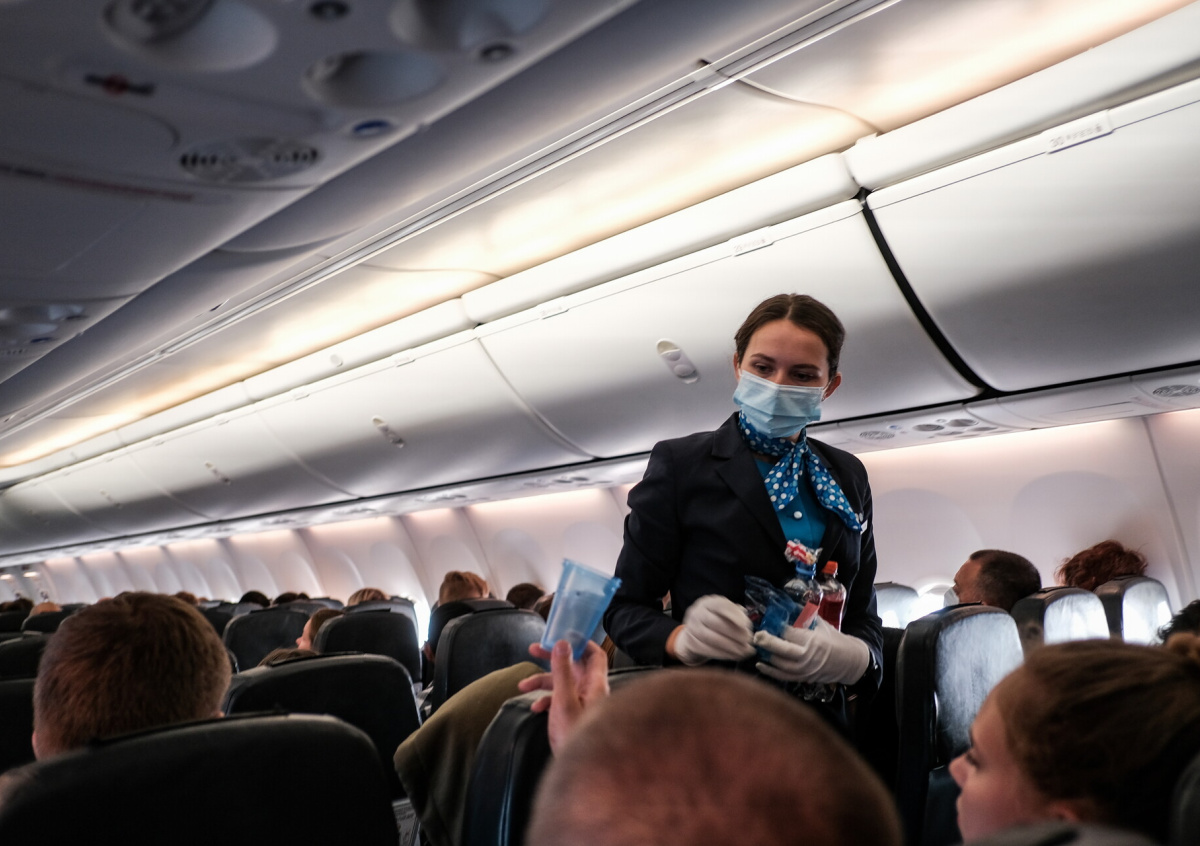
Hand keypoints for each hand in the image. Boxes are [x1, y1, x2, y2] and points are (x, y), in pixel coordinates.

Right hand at [518, 640, 609, 753]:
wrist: (580, 772)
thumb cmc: (574, 735)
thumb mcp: (564, 701)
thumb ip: (562, 671)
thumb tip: (562, 643)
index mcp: (595, 684)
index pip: (595, 654)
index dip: (581, 642)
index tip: (562, 635)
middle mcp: (591, 691)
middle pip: (574, 666)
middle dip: (553, 658)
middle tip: (533, 650)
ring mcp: (583, 704)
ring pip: (563, 683)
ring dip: (543, 682)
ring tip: (522, 685)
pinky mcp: (574, 716)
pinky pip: (560, 700)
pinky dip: (546, 700)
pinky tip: (534, 709)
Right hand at [669, 594, 754, 665]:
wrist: (694, 632)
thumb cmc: (716, 620)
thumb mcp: (725, 613)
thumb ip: (736, 615)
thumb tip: (746, 624)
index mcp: (708, 603)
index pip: (720, 606)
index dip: (733, 614)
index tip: (746, 625)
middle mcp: (697, 613)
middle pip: (715, 623)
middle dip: (734, 632)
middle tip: (748, 640)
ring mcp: (692, 629)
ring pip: (710, 638)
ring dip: (730, 646)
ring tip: (745, 650)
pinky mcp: (691, 643)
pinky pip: (707, 650)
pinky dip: (723, 654)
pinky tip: (735, 656)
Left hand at [753, 617, 869, 683]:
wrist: (848, 662)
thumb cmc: (833, 639)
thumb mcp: (820, 624)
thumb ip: (803, 616)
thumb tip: (785, 606)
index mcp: (812, 640)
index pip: (790, 633)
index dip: (778, 627)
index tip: (770, 621)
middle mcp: (807, 656)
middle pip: (783, 649)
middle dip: (768, 642)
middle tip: (757, 635)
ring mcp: (804, 669)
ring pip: (780, 664)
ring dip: (766, 655)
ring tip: (757, 646)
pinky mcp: (802, 678)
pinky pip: (783, 677)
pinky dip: (770, 672)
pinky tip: (760, 664)